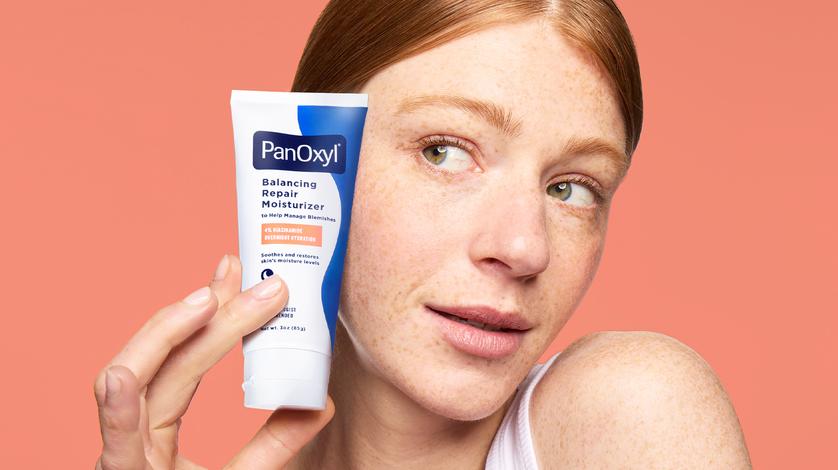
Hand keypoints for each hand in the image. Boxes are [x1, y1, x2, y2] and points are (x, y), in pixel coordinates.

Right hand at [93, 254, 333, 468]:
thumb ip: (274, 442)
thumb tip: (319, 399)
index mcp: (158, 429)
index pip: (184, 358)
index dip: (210, 313)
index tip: (237, 270)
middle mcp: (134, 436)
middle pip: (168, 362)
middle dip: (208, 315)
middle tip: (246, 275)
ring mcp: (123, 458)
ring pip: (133, 386)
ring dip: (167, 338)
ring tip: (206, 302)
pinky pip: (113, 447)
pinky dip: (115, 413)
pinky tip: (123, 381)